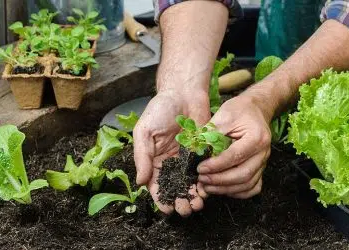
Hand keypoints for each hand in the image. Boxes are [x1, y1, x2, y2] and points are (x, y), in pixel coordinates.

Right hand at [133, 90, 209, 215]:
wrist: (184, 92)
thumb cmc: (160, 109)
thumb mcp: (144, 131)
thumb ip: (142, 157)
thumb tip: (141, 182)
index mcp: (154, 160)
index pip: (155, 185)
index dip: (160, 199)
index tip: (167, 209)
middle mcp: (170, 163)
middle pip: (174, 188)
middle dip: (179, 201)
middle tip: (185, 210)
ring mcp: (187, 159)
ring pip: (189, 184)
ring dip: (192, 196)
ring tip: (197, 205)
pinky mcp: (202, 153)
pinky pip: (204, 171)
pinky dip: (205, 183)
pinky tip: (207, 190)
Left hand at [197, 95, 271, 197]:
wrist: (255, 110)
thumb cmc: (239, 110)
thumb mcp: (224, 115)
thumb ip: (211, 133)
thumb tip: (195, 152)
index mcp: (256, 137)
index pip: (235, 156)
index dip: (216, 165)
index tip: (200, 168)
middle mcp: (263, 152)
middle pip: (243, 174)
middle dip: (220, 180)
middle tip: (201, 179)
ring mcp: (264, 162)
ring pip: (248, 184)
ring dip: (226, 189)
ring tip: (207, 187)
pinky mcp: (261, 169)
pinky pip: (253, 187)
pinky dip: (238, 192)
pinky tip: (222, 189)